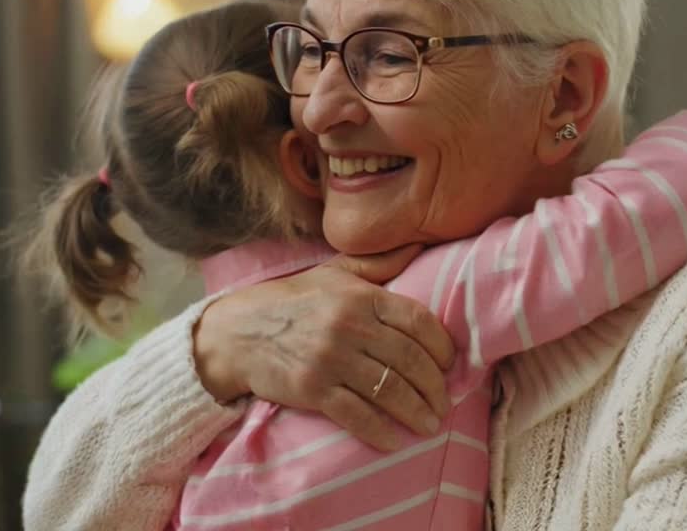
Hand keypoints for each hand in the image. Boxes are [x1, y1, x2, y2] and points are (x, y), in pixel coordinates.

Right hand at [192, 245, 455, 451]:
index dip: (442, 347)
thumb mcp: (334, 273)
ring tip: (430, 424)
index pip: (418, 321)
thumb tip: (420, 245)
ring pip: (390, 391)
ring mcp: (331, 359)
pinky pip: (357, 414)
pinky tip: (395, 441)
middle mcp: (350, 325)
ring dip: (417, 412)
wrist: (236, 332)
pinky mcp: (311, 389)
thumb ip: (378, 264)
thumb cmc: (292, 301)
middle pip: (410, 360)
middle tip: (445, 403)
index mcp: (361, 296)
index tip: (450, 365)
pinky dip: (381, 431)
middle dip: (435, 387)